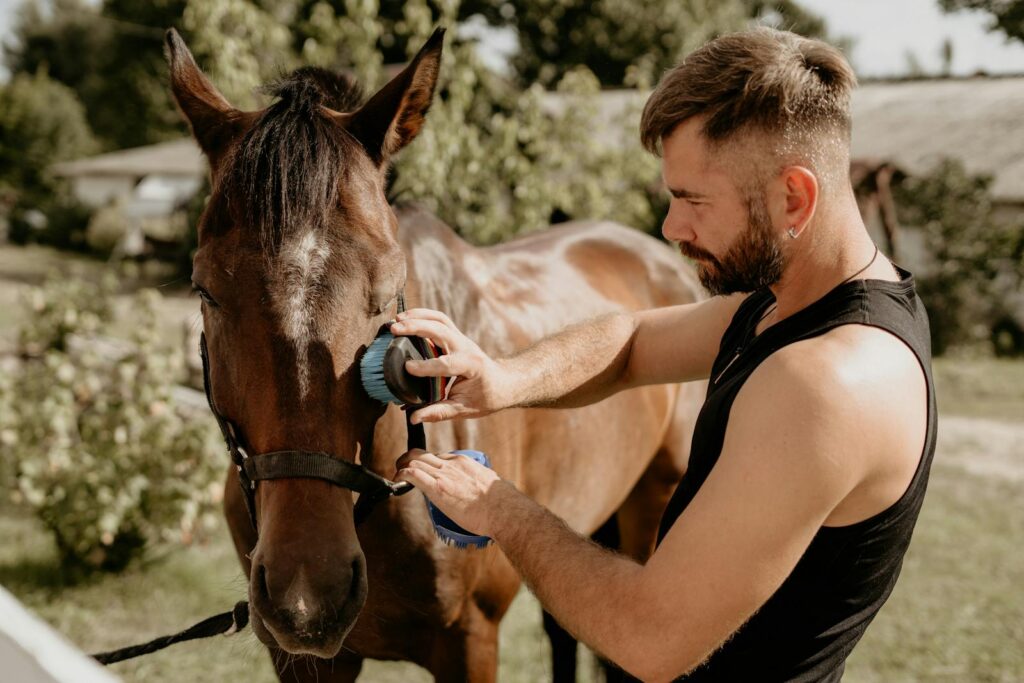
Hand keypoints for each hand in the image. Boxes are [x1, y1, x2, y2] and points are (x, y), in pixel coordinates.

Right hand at [389, 308, 513, 423]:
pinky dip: (422, 316)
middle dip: (417, 327)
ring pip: (440, 319)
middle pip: (441, 330)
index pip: (447, 363)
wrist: (503, 383)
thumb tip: (414, 418)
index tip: (407, 368)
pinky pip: (439, 320)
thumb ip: (439, 413)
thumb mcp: (464, 409)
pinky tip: (406, 318)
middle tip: (395, 330)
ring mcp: (461, 339)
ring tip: (397, 319)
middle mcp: (467, 348)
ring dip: (418, 316)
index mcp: (472, 366)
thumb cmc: (486, 397)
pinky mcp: (456, 336)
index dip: (426, 366)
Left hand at [395, 448, 509, 537]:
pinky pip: (413, 474)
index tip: (424, 472)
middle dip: (408, 459)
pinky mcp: (437, 488)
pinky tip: (396, 481)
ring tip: (397, 475)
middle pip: (422, 454)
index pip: (439, 457)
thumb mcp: (490, 482)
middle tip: (402, 468)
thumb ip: (483, 480)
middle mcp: (451, 465)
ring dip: (401, 467)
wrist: (502, 510)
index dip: (427, 464)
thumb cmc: (501, 501)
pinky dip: (401, 475)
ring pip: (414, 461)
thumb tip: (489, 486)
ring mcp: (444, 475)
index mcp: (464, 462)